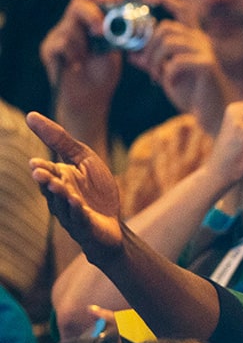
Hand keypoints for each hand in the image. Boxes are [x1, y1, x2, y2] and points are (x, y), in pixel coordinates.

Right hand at [26, 112, 124, 262]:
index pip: (46, 172)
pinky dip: (78, 211)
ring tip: (58, 185)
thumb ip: (60, 140)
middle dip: (46, 181)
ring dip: (61, 195)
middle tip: (39, 173)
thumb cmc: (96, 189)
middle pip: (51, 189)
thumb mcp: (83, 159)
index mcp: (58, 179)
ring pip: (63, 204)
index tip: (36, 163)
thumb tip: (30, 115)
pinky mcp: (87, 227)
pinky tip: (77, 203)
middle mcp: (60, 198)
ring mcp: (72, 214)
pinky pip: (80, 219)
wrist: (112, 222)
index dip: (41, 169)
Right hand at [39, 0, 124, 136]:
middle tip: (101, 30)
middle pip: (77, 4)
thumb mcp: (115, 48)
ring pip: (70, 27)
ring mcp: (58, 36)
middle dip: (92, 14)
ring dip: (84, 44)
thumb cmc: (103, 73)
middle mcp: (71, 24)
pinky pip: (61, 44)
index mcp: (87, 21)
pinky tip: (77, 66)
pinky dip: (74, 55)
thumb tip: (121, 3)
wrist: (90, 99)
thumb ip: (116, 27)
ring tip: (87, 59)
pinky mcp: (49, 50)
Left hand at [129, 0, 233, 133]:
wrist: (212, 116)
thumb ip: (152, 63)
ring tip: (157, 77)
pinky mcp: (206, 64)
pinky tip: (171, 84)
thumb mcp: (167, 76)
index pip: (181, 10)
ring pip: (168, 43)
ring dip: (155, 61)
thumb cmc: (193, 96)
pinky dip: (168, 73)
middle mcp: (200, 40)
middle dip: (149, 46)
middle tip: (147, 66)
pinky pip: (176, 61)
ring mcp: (205, 51)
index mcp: (192, 39)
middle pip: (165, 28)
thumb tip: (131, 53)